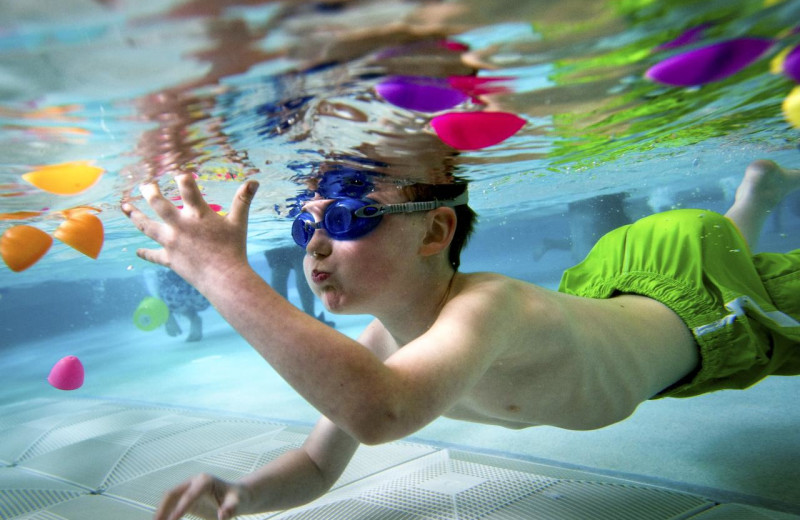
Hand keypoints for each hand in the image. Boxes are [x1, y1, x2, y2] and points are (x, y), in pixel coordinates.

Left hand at [122, 174, 258, 290]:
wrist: (224, 279)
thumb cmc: (233, 249)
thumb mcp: (239, 222)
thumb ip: (243, 200)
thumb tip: (254, 181)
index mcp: (197, 214)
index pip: (186, 187)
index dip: (183, 177)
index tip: (179, 173)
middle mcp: (180, 226)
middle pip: (158, 203)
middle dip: (150, 191)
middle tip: (146, 185)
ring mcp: (171, 243)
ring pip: (146, 226)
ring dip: (135, 215)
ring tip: (125, 206)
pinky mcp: (169, 259)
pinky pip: (153, 255)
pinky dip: (145, 253)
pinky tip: (137, 251)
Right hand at [154, 473, 245, 519]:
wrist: (238, 497)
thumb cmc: (238, 498)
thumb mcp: (238, 503)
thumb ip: (230, 509)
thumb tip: (222, 515)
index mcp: (205, 481)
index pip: (189, 495)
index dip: (180, 508)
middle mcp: (193, 482)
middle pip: (172, 494)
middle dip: (162, 509)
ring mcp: (188, 490)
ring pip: (169, 500)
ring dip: (161, 513)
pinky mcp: (186, 499)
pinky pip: (171, 506)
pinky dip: (165, 514)